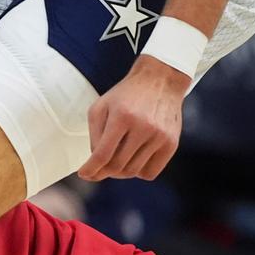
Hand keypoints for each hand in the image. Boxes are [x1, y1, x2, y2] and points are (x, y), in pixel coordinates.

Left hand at [79, 56, 188, 181]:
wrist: (160, 80)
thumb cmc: (125, 95)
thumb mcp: (101, 107)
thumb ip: (95, 135)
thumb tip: (94, 164)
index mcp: (122, 116)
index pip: (103, 154)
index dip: (90, 169)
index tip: (83, 174)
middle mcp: (143, 127)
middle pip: (117, 166)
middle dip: (103, 172)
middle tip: (97, 169)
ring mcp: (160, 136)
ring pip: (133, 172)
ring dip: (119, 173)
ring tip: (114, 162)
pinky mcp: (172, 143)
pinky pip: (151, 173)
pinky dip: (137, 172)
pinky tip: (132, 161)